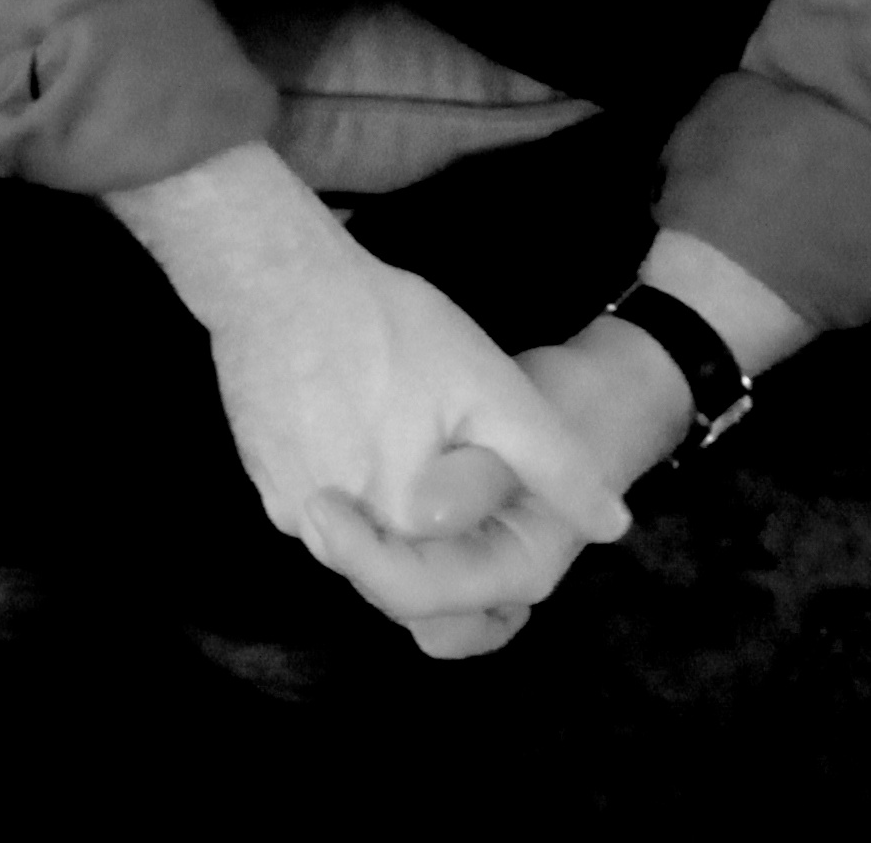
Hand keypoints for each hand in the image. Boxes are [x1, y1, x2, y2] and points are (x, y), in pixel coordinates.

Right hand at [188, 236, 631, 656]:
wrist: (273, 273)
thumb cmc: (389, 326)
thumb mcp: (494, 387)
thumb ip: (554, 464)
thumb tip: (613, 527)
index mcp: (396, 523)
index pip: (444, 596)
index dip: (481, 579)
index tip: (498, 545)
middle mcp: (329, 531)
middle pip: (392, 571)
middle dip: (432, 544)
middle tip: (459, 480)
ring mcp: (282, 502)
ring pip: (353, 540)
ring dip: (386, 516)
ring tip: (413, 443)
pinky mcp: (257, 471)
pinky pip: (314, 504)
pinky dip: (346, 484)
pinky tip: (361, 422)